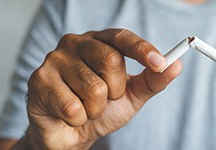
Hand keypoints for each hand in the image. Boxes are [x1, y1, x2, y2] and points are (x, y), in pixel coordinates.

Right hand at [24, 29, 181, 148]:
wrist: (71, 133)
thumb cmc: (101, 108)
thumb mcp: (132, 95)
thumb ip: (153, 80)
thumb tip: (177, 64)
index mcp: (99, 42)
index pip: (122, 37)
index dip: (142, 49)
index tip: (160, 63)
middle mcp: (75, 43)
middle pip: (111, 60)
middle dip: (116, 90)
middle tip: (106, 99)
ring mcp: (54, 60)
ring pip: (94, 88)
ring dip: (96, 109)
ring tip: (86, 107)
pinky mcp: (38, 81)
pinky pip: (73, 107)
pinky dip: (79, 119)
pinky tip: (70, 115)